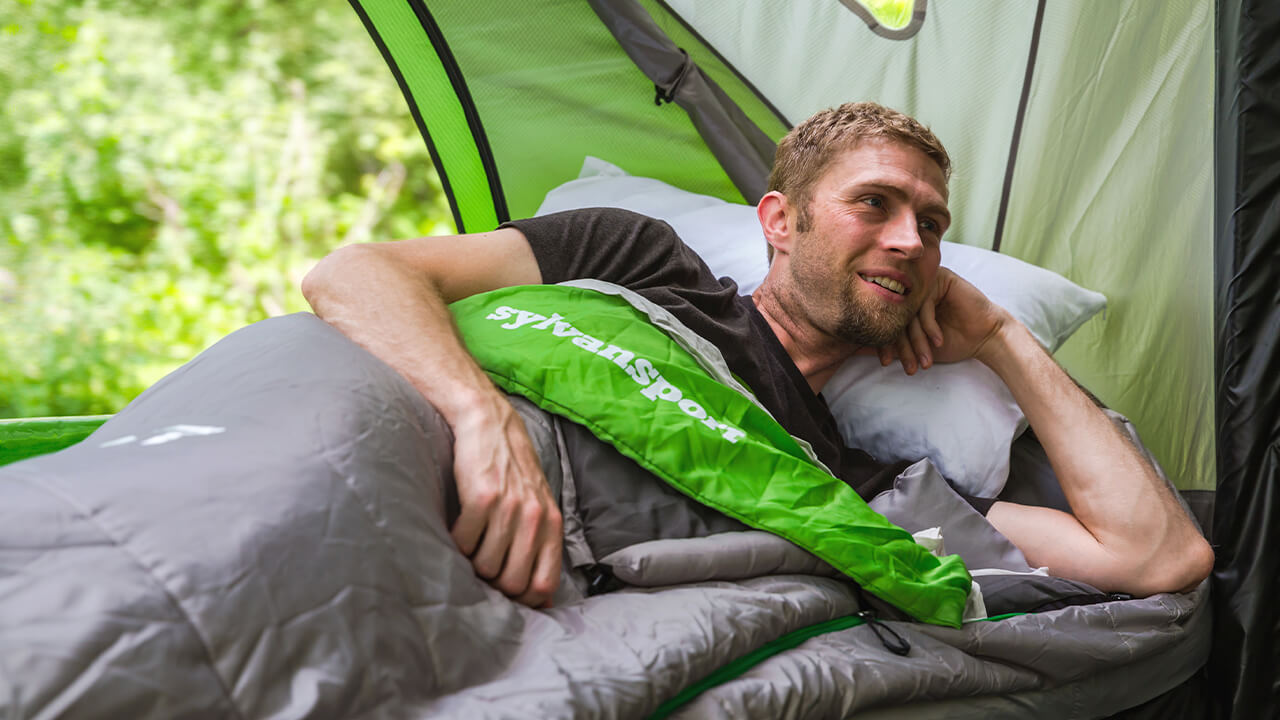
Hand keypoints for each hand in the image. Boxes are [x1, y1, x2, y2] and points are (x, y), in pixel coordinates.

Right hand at [449, 392, 562, 607]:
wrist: (490, 424)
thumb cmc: (513, 471)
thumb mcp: (539, 507)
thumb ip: (542, 547)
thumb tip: (542, 600)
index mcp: (551, 524)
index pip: (544, 584)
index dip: (524, 599)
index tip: (507, 595)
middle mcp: (534, 518)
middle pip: (512, 581)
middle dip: (494, 582)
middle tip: (483, 564)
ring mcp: (509, 508)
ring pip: (485, 565)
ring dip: (472, 561)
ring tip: (472, 543)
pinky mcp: (482, 497)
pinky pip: (464, 542)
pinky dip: (457, 541)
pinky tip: (460, 525)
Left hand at [874, 267, 1011, 373]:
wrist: (984, 337)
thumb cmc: (951, 342)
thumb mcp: (917, 347)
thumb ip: (893, 344)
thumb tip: (858, 350)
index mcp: (901, 302)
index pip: (886, 321)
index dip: (885, 344)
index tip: (886, 363)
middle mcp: (910, 289)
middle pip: (895, 316)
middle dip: (902, 346)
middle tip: (907, 366)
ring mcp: (924, 282)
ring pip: (909, 311)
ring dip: (917, 340)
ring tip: (925, 360)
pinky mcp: (940, 278)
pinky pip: (925, 303)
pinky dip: (930, 325)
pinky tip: (938, 340)